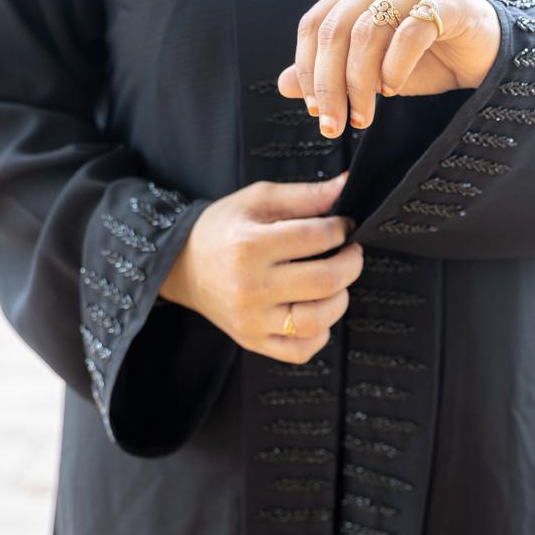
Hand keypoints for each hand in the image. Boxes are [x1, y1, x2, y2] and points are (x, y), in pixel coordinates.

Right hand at [159, 172, 363, 363]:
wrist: (183, 265)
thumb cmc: (223, 229)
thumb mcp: (258, 199)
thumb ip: (305, 194)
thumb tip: (347, 184)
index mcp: (250, 245)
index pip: (316, 237)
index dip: (341, 229)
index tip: (344, 227)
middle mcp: (250, 286)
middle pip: (325, 281)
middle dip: (351, 263)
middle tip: (349, 253)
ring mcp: (252, 319)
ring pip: (318, 321)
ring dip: (340, 300)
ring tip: (334, 284)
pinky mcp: (253, 341)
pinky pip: (302, 350)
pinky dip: (320, 334)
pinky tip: (315, 311)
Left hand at [276, 0, 501, 136]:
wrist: (483, 56)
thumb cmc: (424, 61)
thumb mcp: (369, 74)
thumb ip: (328, 75)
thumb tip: (283, 85)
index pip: (314, 25)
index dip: (307, 71)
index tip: (315, 111)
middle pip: (336, 31)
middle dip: (330, 85)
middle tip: (334, 126)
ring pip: (367, 33)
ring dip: (360, 84)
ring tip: (365, 117)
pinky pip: (409, 33)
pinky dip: (395, 67)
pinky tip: (394, 90)